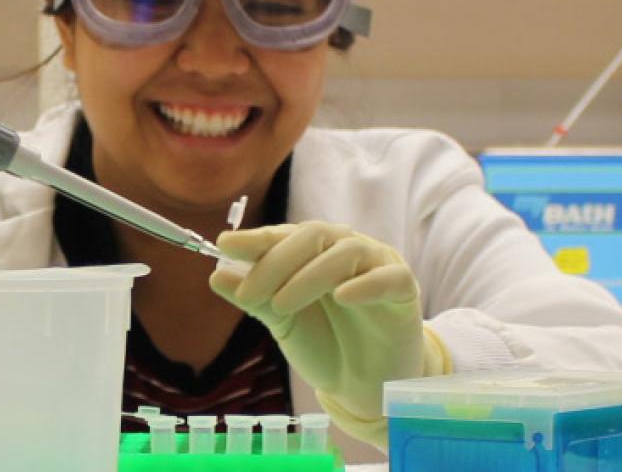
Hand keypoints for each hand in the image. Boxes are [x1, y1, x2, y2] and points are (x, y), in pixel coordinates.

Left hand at [209, 221, 447, 444]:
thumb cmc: (326, 346)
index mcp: (315, 252)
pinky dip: (365, 285)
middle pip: (314, 236)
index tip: (224, 245)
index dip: (256, 239)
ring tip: (283, 305)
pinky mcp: (404, 290)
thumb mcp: (284, 324)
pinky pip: (389, 277)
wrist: (366, 386)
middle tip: (251, 293)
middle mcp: (346, 250)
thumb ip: (257, 299)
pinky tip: (342, 297)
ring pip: (347, 252)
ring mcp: (378, 266)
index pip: (285, 236)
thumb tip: (216, 276)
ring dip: (310, 275)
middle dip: (277, 260)